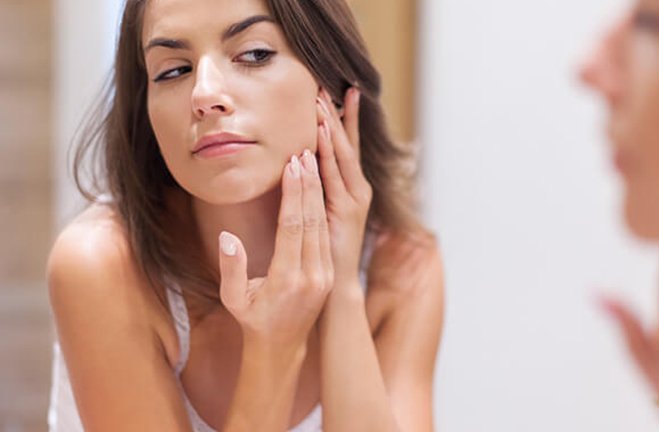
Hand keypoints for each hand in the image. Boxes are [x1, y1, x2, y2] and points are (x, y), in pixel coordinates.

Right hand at [217, 151, 333, 349]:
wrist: (281, 347)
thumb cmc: (252, 319)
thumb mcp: (233, 299)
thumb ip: (231, 269)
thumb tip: (227, 237)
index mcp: (287, 279)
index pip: (293, 226)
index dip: (294, 194)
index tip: (293, 166)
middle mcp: (312, 275)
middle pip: (312, 220)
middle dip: (309, 184)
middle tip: (305, 151)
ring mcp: (324, 274)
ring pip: (323, 224)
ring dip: (318, 192)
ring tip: (313, 161)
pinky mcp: (329, 273)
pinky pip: (326, 234)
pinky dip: (322, 208)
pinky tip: (317, 188)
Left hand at [315, 87, 372, 288]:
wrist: (329, 293)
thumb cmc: (318, 260)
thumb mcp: (315, 224)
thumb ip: (313, 199)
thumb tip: (299, 173)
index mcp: (349, 192)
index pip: (344, 150)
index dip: (340, 122)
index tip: (334, 95)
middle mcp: (356, 192)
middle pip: (346, 147)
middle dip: (338, 116)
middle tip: (329, 86)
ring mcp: (355, 201)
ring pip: (342, 157)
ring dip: (332, 127)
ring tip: (323, 101)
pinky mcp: (348, 212)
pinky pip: (335, 176)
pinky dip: (329, 153)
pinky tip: (319, 133)